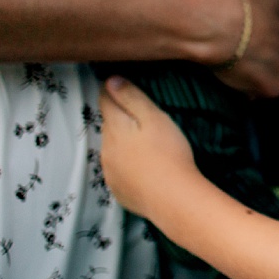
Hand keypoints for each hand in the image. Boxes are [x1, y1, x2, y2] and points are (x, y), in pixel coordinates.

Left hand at [101, 76, 196, 218]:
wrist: (173, 198)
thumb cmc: (168, 152)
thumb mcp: (154, 117)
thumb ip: (131, 97)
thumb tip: (110, 80)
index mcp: (114, 127)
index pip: (104, 99)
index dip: (112, 89)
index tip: (120, 83)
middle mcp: (105, 149)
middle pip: (108, 124)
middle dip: (119, 117)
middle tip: (141, 115)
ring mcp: (109, 172)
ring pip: (111, 148)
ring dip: (122, 141)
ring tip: (144, 142)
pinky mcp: (117, 190)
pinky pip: (117, 170)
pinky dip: (126, 164)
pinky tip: (143, 166)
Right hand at [214, 0, 278, 97]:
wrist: (214, 24)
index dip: (276, 28)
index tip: (260, 27)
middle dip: (274, 50)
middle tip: (251, 46)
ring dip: (268, 69)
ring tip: (245, 63)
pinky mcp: (272, 88)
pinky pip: (267, 91)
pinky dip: (256, 89)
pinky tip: (241, 78)